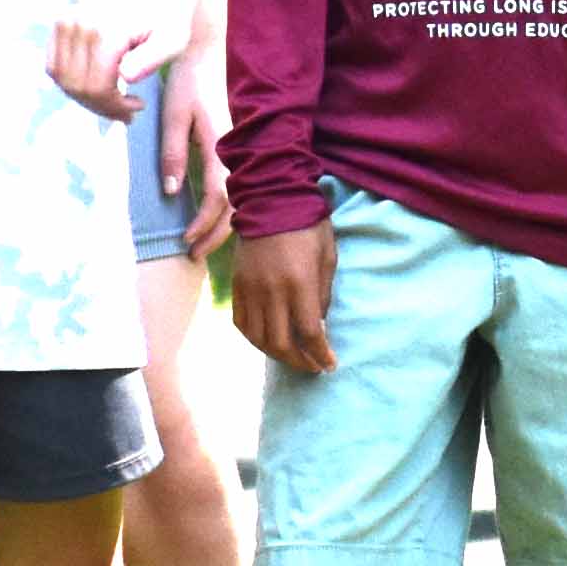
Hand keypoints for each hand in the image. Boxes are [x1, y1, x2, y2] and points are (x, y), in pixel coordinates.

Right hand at [52, 0, 197, 118]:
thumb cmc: (167, 17)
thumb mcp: (173, 40)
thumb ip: (152, 59)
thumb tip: (125, 76)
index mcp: (106, 31)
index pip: (96, 87)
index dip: (113, 107)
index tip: (136, 108)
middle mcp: (79, 25)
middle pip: (77, 86)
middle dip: (101, 106)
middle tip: (126, 110)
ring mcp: (65, 22)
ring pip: (62, 79)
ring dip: (86, 97)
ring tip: (113, 98)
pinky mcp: (60, 23)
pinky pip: (54, 66)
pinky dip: (71, 82)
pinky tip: (97, 83)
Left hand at [162, 31, 234, 257]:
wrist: (217, 45)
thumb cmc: (192, 76)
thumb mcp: (174, 113)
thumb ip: (172, 152)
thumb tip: (173, 191)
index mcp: (223, 144)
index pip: (220, 197)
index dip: (205, 225)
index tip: (186, 241)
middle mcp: (241, 151)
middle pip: (237, 206)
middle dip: (216, 235)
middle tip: (194, 255)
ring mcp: (248, 146)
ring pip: (244, 197)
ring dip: (226, 224)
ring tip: (205, 243)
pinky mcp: (247, 142)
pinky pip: (244, 182)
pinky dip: (233, 205)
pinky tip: (219, 215)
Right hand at [230, 220, 335, 376]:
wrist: (271, 198)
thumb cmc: (308, 225)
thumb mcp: (327, 257)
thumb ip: (323, 294)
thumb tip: (318, 326)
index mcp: (299, 283)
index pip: (310, 333)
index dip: (320, 355)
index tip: (329, 365)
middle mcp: (272, 291)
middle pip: (281, 343)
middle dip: (299, 362)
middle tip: (312, 367)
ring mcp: (251, 289)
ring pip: (258, 338)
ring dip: (276, 355)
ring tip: (292, 357)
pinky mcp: (237, 284)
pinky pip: (241, 322)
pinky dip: (254, 338)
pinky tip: (267, 342)